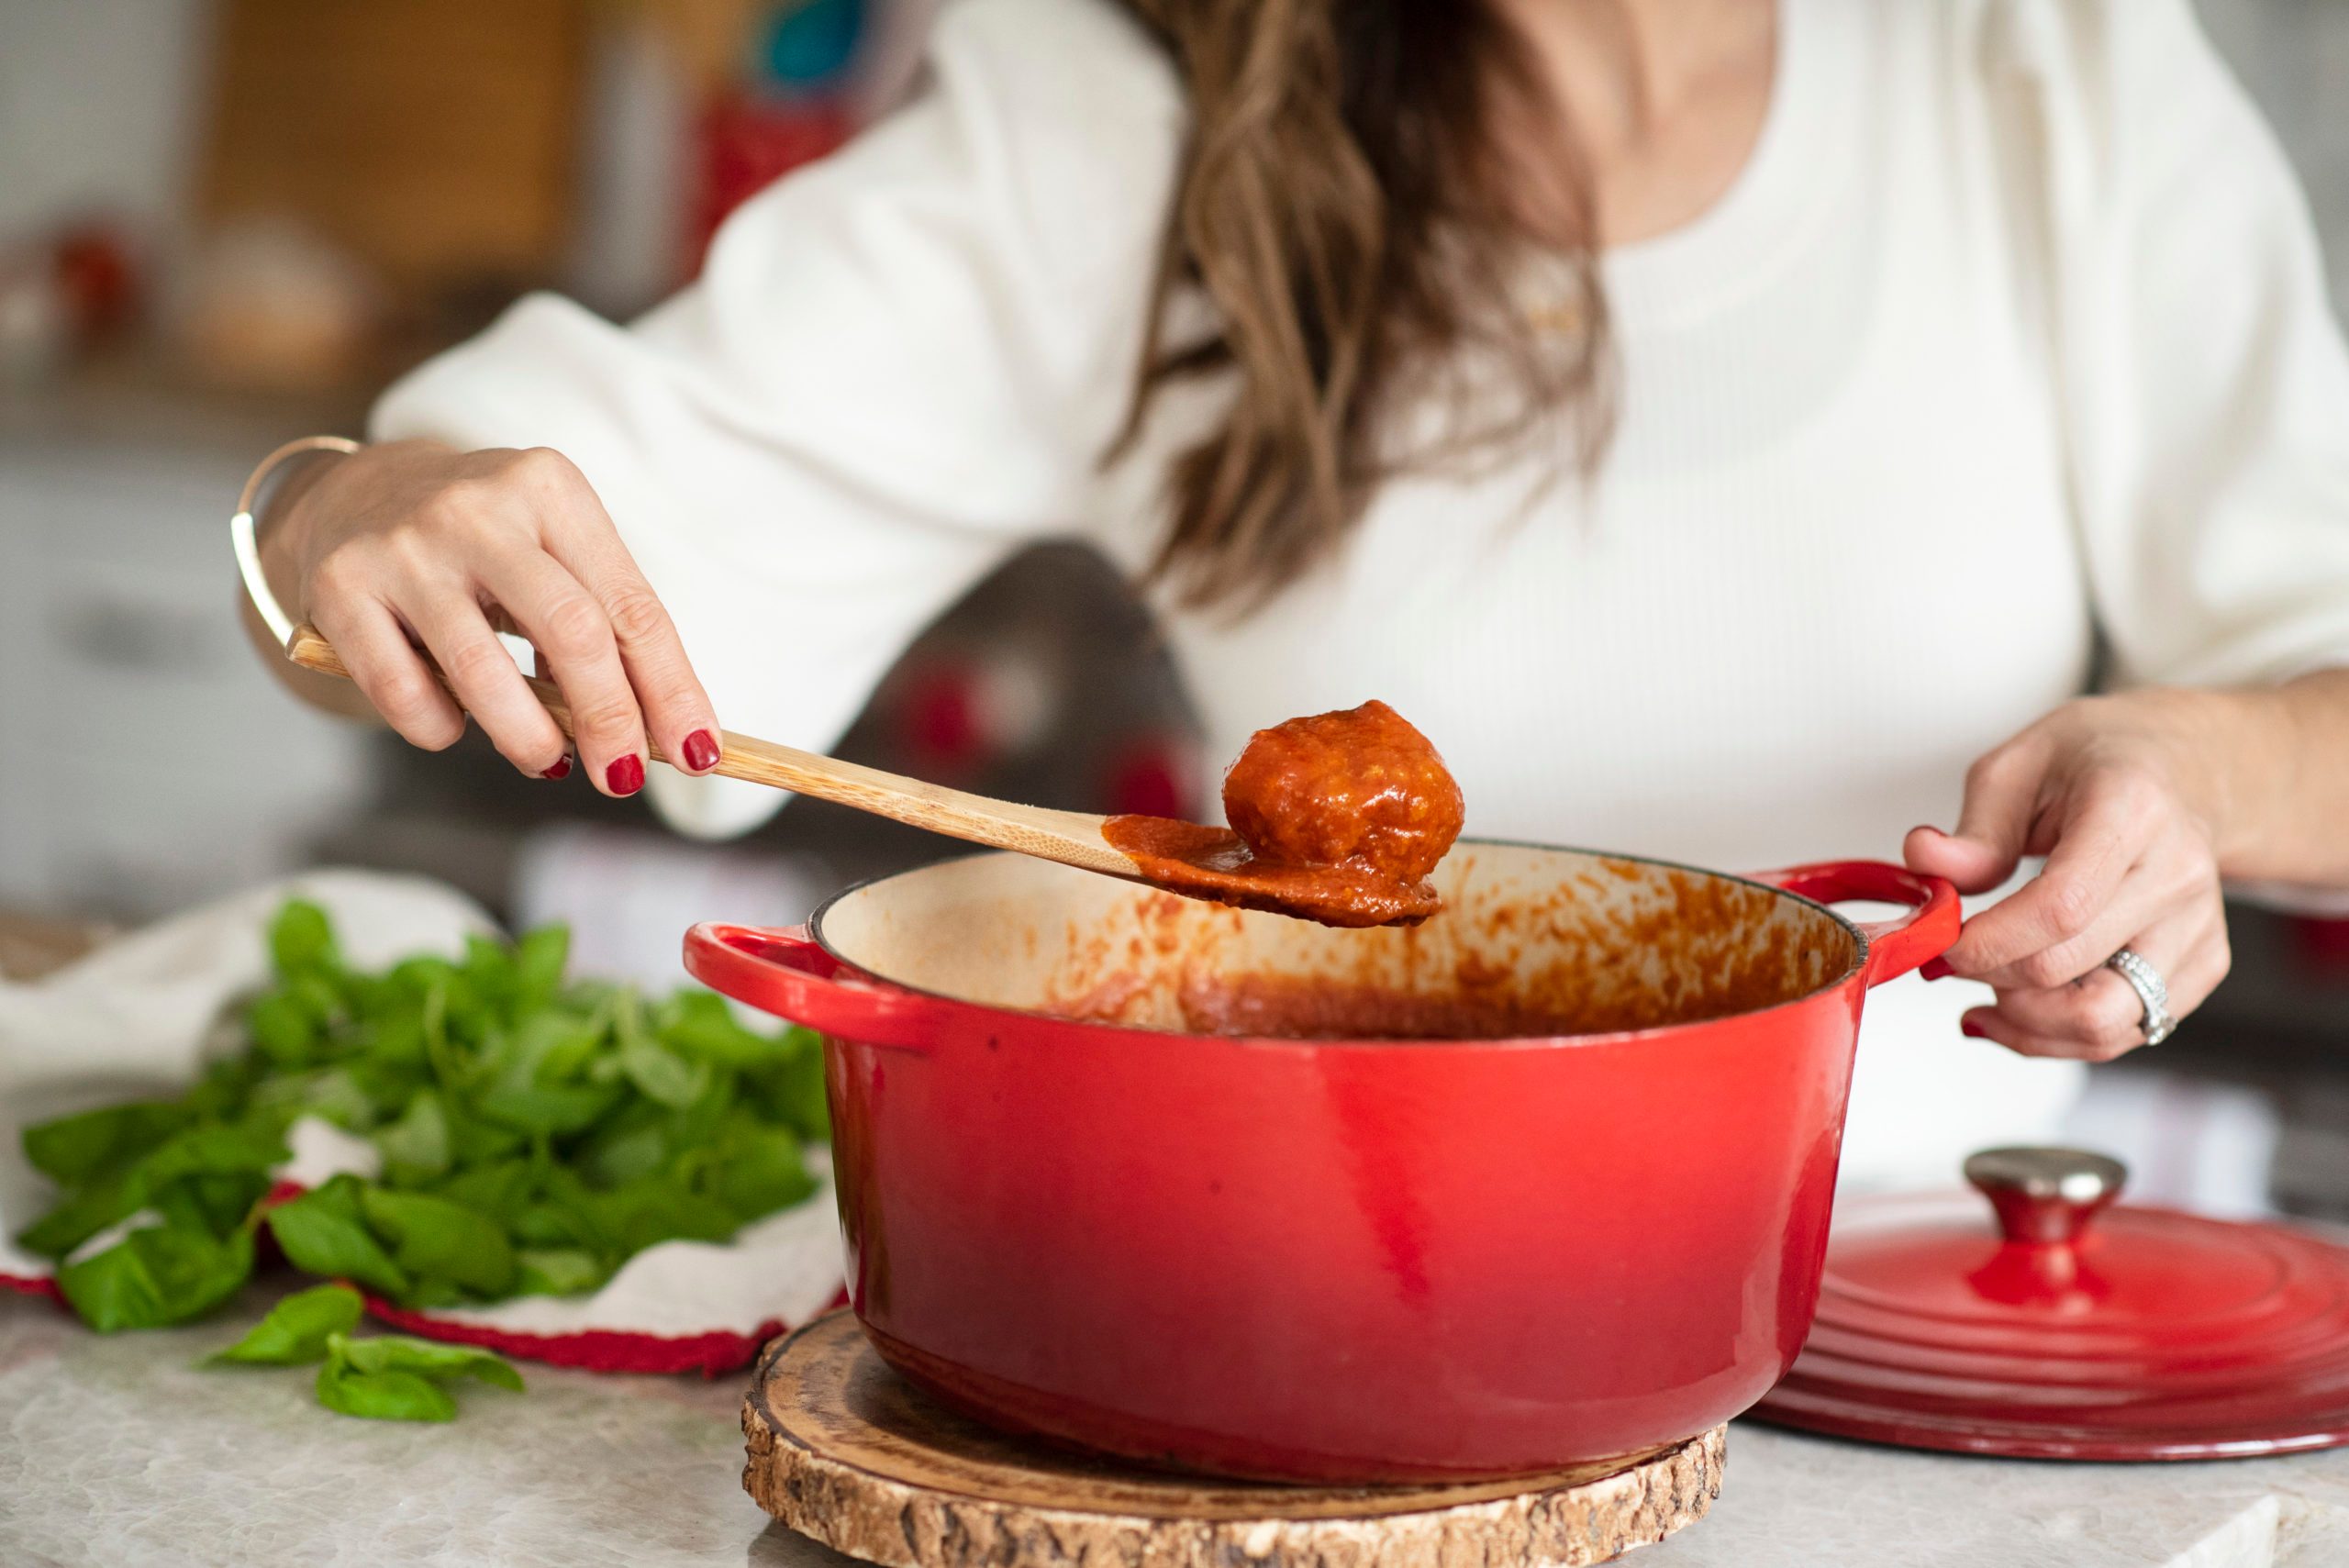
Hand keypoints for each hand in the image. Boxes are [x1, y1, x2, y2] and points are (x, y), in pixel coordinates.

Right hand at [261, 440, 720, 795]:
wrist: (355, 494)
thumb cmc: (486, 545)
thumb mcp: (552, 555)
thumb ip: (603, 627)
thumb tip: (667, 735)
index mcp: (552, 490)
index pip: (631, 606)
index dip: (672, 689)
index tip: (698, 753)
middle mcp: (480, 508)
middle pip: (572, 632)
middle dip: (609, 719)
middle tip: (621, 777)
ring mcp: (405, 545)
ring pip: (485, 670)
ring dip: (528, 739)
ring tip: (545, 762)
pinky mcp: (341, 587)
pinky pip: (404, 691)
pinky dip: (440, 729)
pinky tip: (453, 725)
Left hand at [1904, 692, 2233, 1060]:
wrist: (2184, 770)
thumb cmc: (2099, 763)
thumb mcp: (2019, 764)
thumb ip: (1973, 829)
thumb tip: (1926, 865)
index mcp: (2132, 811)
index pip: (2060, 907)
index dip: (1988, 942)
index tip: (1940, 945)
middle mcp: (2178, 874)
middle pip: (2069, 969)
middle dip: (1989, 977)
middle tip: (1946, 960)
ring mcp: (2197, 926)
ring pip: (2105, 1021)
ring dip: (2026, 1023)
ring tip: (1983, 996)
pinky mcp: (2202, 965)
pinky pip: (2126, 1031)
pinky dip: (2061, 1035)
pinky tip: (2020, 1007)